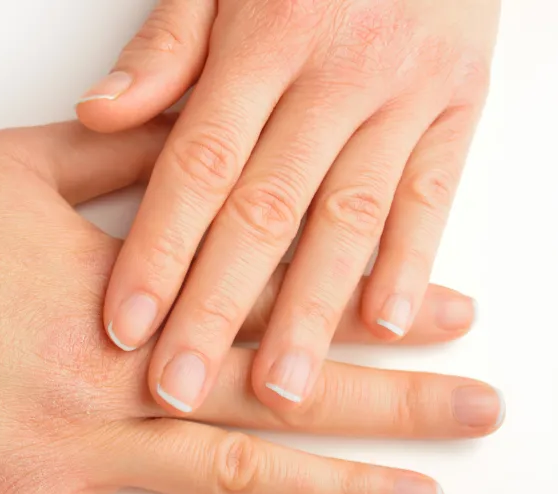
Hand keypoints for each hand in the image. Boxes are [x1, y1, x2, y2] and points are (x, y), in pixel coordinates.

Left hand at [77, 0, 498, 412]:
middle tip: (180, 387)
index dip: (160, 252)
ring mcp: (405, 93)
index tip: (125, 327)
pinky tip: (382, 326)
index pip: (199, 166)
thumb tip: (100, 114)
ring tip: (278, 391)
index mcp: (266, 38)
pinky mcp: (458, 106)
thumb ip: (166, 48)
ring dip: (312, 313)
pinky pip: (434, 193)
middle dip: (218, 310)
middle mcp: (337, 73)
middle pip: (265, 212)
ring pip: (350, 219)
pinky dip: (412, 262)